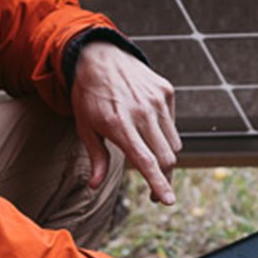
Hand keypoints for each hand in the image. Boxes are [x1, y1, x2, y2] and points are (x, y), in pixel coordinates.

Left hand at [71, 40, 179, 205]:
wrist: (99, 56)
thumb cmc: (88, 95)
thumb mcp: (85, 127)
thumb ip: (96, 158)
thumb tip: (94, 186)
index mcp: (119, 124)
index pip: (145, 161)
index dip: (158, 184)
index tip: (168, 201)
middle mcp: (141, 112)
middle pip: (165, 157)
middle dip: (163, 179)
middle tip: (155, 192)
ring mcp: (156, 100)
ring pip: (173, 143)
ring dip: (165, 158)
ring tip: (148, 156)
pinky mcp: (165, 91)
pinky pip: (172, 124)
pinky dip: (164, 134)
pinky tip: (148, 127)